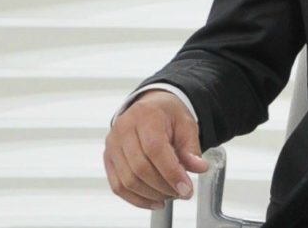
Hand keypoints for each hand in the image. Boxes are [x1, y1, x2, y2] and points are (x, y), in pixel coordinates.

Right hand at [103, 90, 208, 209]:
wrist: (151, 106)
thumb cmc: (168, 115)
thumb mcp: (186, 124)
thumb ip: (191, 147)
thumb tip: (199, 168)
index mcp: (146, 116)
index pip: (155, 150)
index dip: (171, 173)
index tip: (186, 189)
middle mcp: (124, 129)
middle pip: (140, 168)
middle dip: (163, 186)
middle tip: (182, 193)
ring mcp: (112, 145)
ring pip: (128, 180)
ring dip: (151, 194)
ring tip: (170, 195)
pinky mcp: (108, 159)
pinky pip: (118, 186)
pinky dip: (137, 199)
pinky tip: (155, 201)